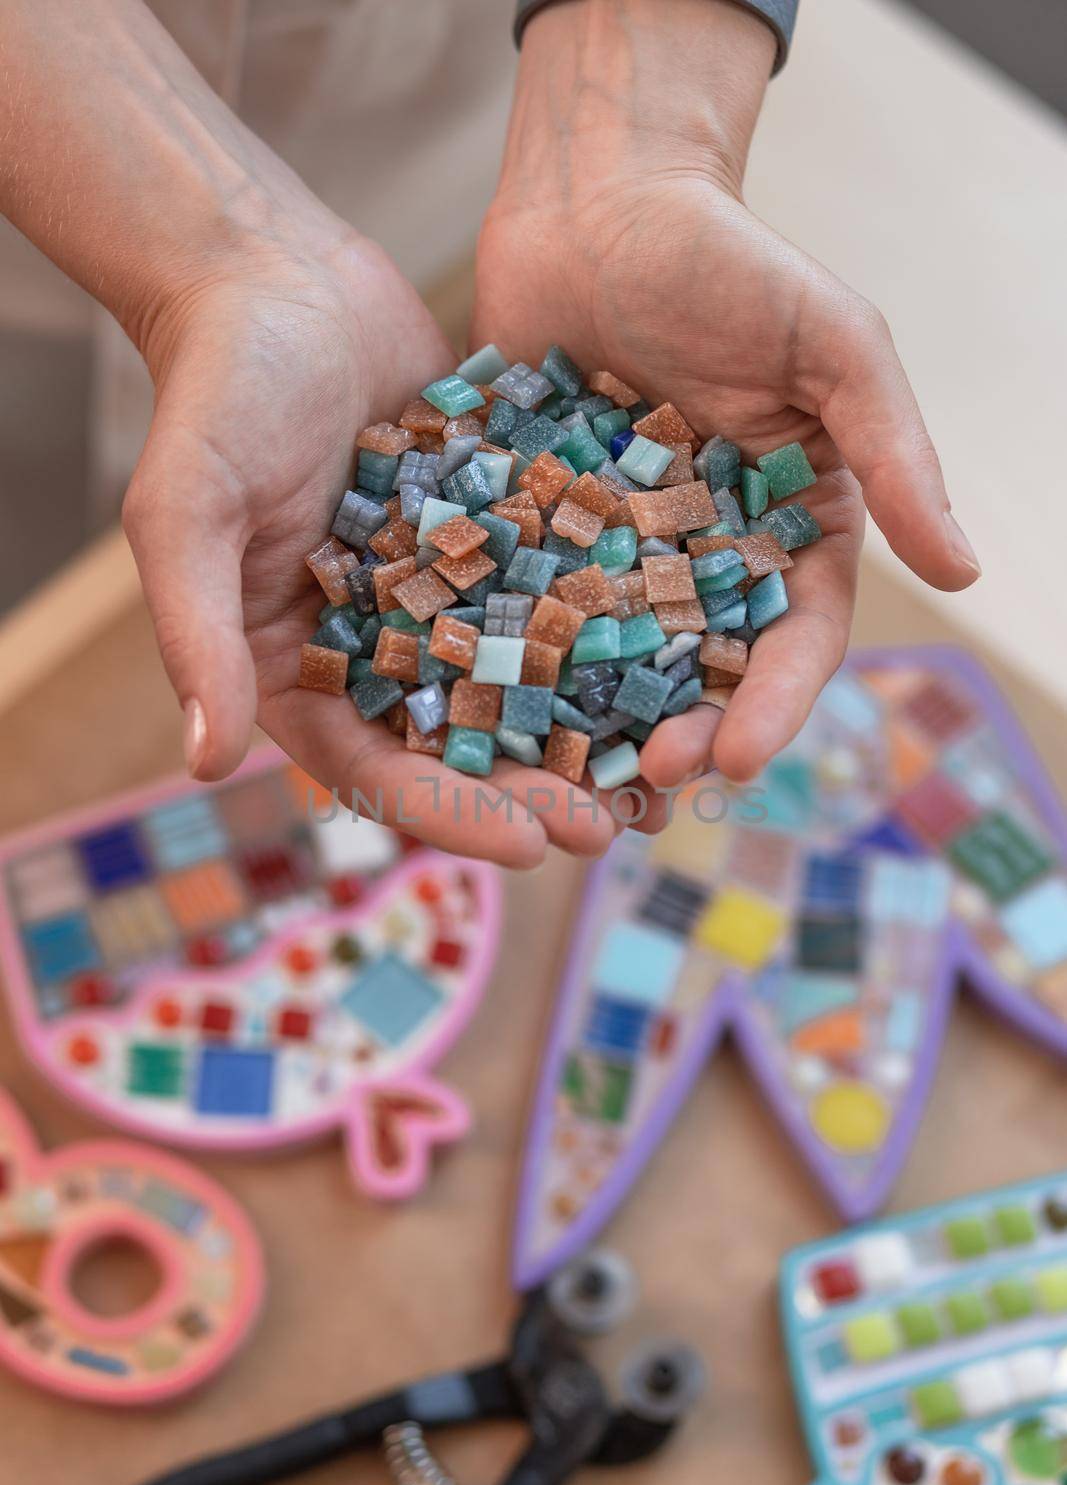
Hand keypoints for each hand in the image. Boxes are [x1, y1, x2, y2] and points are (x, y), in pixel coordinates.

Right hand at [124, 230, 618, 867]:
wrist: (278, 278)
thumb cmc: (216, 391)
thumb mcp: (188, 511)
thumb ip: (196, 632)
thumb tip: (204, 762)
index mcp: (300, 668)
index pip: (376, 769)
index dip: (452, 814)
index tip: (530, 846)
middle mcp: (376, 649)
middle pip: (462, 748)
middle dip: (537, 792)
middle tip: (616, 825)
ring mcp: (442, 598)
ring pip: (522, 689)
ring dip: (586, 736)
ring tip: (662, 773)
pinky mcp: (495, 540)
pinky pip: (557, 598)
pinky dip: (608, 636)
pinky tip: (678, 659)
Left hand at [474, 0, 979, 801]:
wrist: (596, 201)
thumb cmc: (729, 260)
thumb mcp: (832, 343)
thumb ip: (892, 452)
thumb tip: (964, 570)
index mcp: (789, 527)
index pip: (795, 637)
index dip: (774, 705)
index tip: (733, 758)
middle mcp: (704, 556)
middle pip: (701, 673)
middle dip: (678, 736)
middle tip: (641, 787)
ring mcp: (614, 552)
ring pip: (611, 664)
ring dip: (595, 730)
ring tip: (566, 787)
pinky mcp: (534, 534)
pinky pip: (524, 610)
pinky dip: (511, 665)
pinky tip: (483, 715)